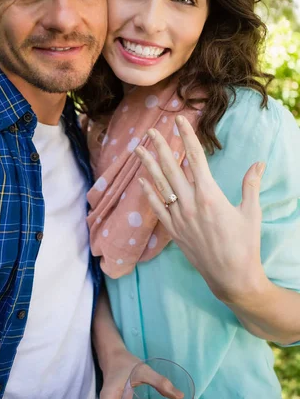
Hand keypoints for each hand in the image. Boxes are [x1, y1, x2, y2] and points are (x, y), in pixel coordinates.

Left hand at [135, 115, 266, 301]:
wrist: (232, 277)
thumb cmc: (245, 244)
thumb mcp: (251, 212)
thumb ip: (251, 184)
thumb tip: (259, 162)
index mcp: (209, 194)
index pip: (195, 157)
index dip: (186, 136)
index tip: (178, 121)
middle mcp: (190, 203)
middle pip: (171, 167)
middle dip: (160, 146)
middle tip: (151, 130)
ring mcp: (179, 218)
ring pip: (160, 185)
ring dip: (148, 166)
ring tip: (138, 150)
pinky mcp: (174, 231)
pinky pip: (157, 208)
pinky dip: (148, 193)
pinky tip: (141, 182)